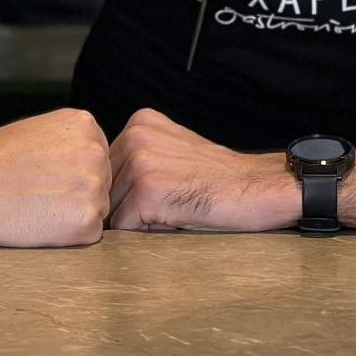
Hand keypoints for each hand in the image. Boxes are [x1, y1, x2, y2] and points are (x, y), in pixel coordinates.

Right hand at [0, 109, 110, 246]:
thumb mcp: (38, 130)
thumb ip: (69, 141)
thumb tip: (92, 161)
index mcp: (85, 124)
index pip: (96, 157)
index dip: (68, 172)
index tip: (42, 174)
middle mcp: (96, 152)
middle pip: (102, 182)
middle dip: (75, 192)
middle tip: (36, 192)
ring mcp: (94, 188)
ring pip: (97, 208)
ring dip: (72, 213)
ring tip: (35, 206)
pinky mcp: (87, 223)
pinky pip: (88, 234)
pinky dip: (67, 235)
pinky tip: (38, 222)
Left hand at [108, 109, 299, 232]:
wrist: (258, 188)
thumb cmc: (217, 178)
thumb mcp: (172, 150)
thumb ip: (137, 156)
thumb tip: (97, 185)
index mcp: (139, 122)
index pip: (107, 170)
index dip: (131, 190)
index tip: (166, 189)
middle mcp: (136, 136)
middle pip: (105, 190)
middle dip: (130, 206)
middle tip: (173, 201)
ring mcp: (141, 162)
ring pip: (113, 211)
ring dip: (142, 220)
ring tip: (177, 208)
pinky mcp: (147, 192)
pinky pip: (126, 228)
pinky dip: (149, 233)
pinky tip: (178, 217)